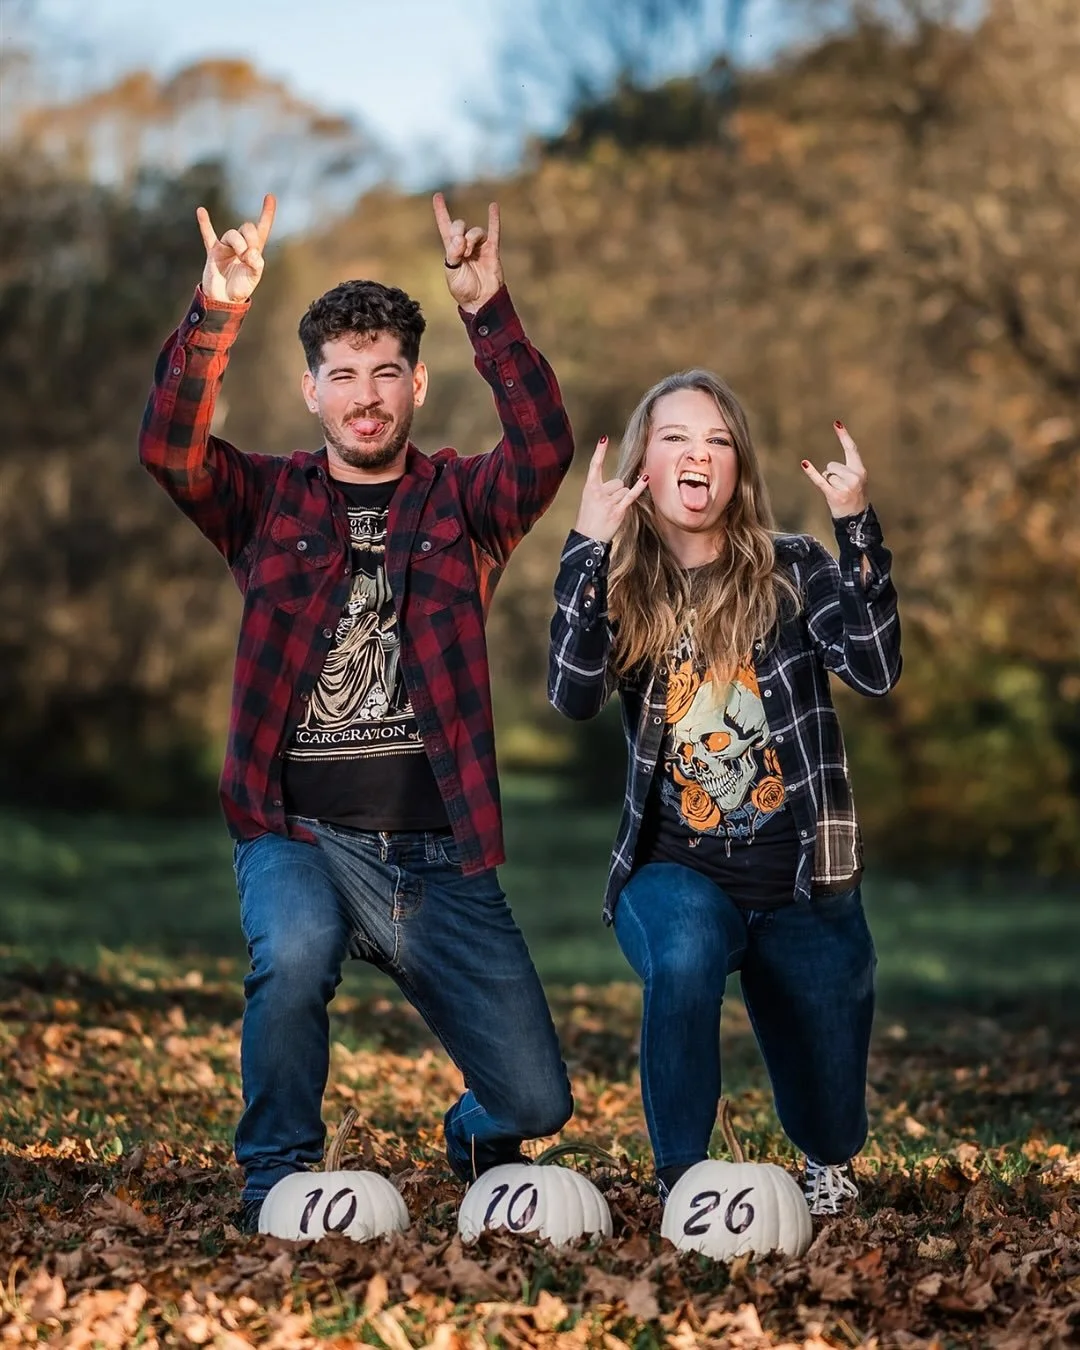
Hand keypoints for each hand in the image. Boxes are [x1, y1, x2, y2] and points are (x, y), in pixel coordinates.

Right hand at [196, 194, 275, 303]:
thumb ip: (256, 264)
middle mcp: (241, 245)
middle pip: (247, 228)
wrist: (223, 299)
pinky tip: (201, 211)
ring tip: (239, 257)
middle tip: (248, 256)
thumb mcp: (253, 277)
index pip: (262, 228)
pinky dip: (204, 223)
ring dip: (238, 244)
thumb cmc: (240, 288)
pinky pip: (208, 234)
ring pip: (232, 234)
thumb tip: (251, 251)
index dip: (267, 213)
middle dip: (250, 239)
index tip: (270, 196)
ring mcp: (226, 247)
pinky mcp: (213, 251)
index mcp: (254, 250)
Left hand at [432, 192, 502, 313]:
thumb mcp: (452, 273)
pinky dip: (494, 219)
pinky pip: (494, 231)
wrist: (480, 301)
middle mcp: (464, 245)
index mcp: (451, 250)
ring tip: (470, 254)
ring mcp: (479, 247)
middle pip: (459, 225)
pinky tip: (493, 206)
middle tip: (460, 249)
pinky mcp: (492, 251)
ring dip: (471, 239)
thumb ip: (453, 254)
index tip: (438, 196)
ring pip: (475, 231)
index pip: (444, 226)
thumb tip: (460, 238)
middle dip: (458, 232)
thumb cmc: (463, 290)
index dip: (441, 211)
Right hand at [574, 437, 649, 543]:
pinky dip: (640, 486)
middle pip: (617, 482)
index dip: (600, 452)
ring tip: (611, 512)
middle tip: (606, 507)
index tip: (605, 438)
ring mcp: (608, 501)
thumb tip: (623, 485)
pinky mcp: (618, 510)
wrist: (587, 540)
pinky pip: (631, 494)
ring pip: (624, 490)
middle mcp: (598, 492)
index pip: (595, 466)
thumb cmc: (589, 521)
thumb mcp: (590, 502)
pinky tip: (646, 476)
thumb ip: (603, 491)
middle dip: (616, 492)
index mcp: (589, 488)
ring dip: (621, 500)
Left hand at [801, 421, 868, 518]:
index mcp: (860, 471)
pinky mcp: (835, 495)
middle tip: (840, 488)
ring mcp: (845, 487)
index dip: (844, 436)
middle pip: (832, 465)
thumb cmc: (854, 498)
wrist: (857, 520)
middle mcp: (855, 477)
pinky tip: (804, 464)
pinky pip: (820, 481)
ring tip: (837, 493)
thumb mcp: (856, 481)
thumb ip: (847, 470)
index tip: (836, 423)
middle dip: (831, 475)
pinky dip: (812, 473)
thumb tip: (828, 468)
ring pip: (827, 475)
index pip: (851, 449)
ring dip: (828, 484)